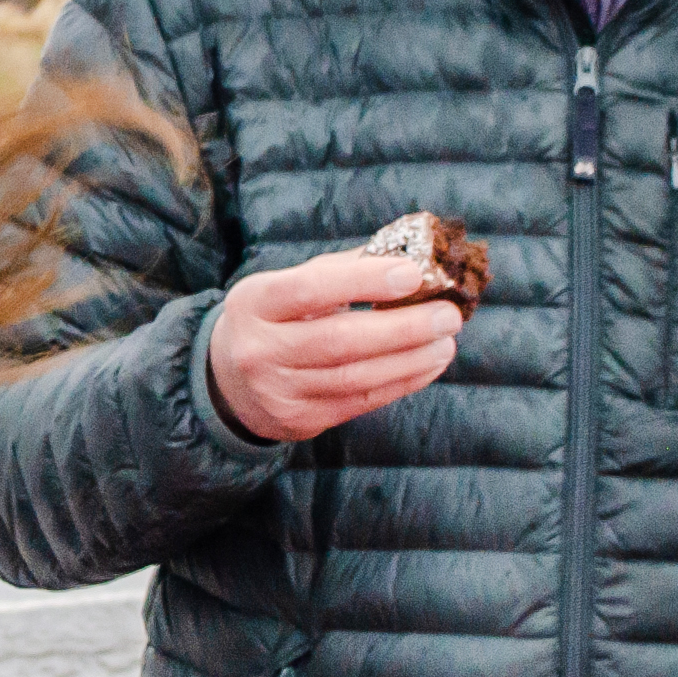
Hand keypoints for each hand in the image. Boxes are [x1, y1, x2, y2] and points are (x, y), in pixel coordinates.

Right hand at [206, 252, 465, 444]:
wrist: (230, 381)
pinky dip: (402, 382)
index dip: (363, 281)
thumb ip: (344, 270)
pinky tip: (429, 363)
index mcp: (255, 302)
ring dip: (411, 359)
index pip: (310, 289)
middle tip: (447, 315)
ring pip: (355, 378)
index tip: (413, 274)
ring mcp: (279, 391)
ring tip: (446, 341)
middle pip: (339, 340)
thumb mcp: (290, 285)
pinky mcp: (301, 421)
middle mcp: (260, 350)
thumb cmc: (277, 318)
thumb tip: (412, 255)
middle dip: (403, 327)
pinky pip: (361, 403)